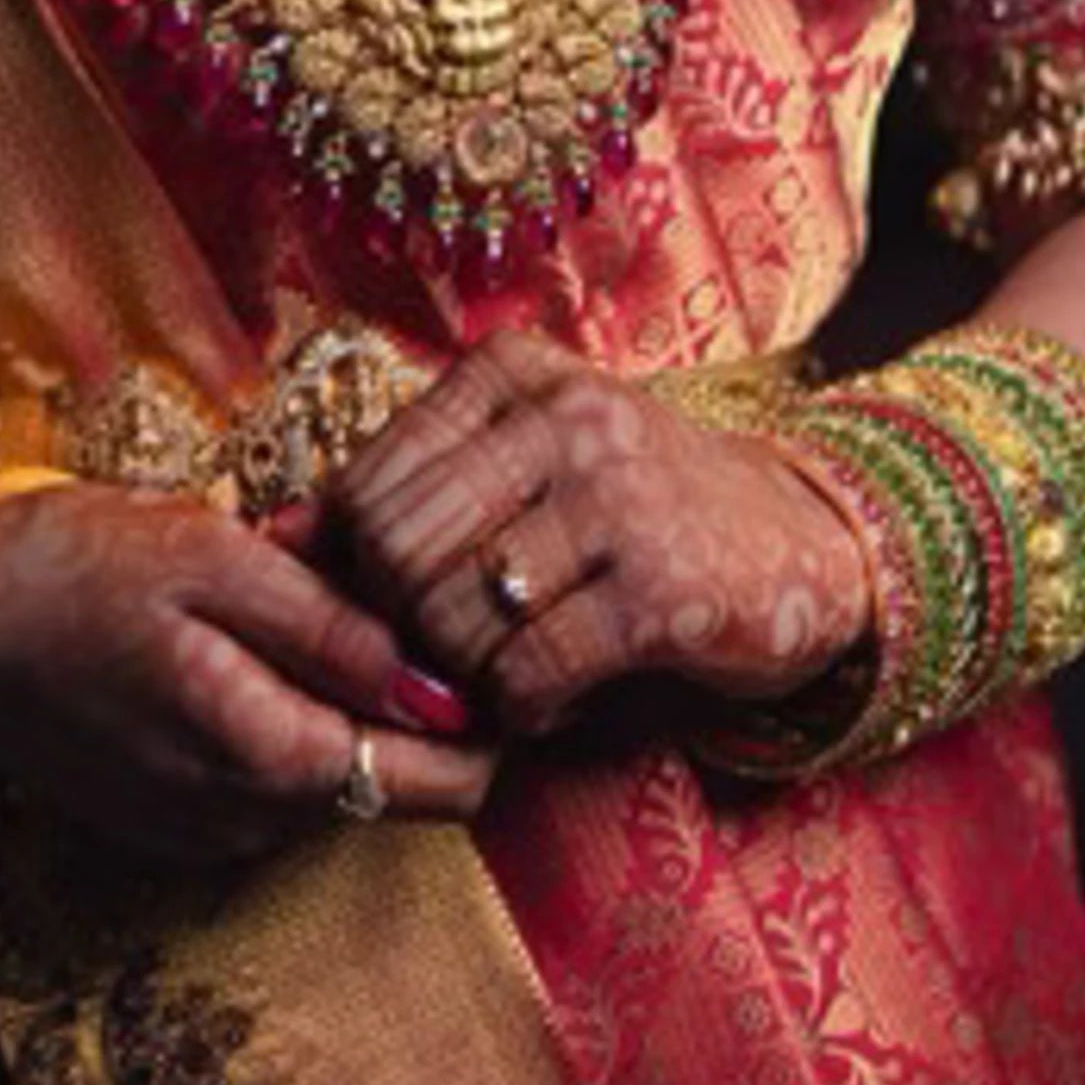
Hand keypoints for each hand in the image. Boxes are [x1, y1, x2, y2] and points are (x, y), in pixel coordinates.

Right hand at [0, 476, 496, 871]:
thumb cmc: (67, 567)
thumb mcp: (212, 560)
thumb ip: (336, 632)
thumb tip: (450, 690)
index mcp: (273, 758)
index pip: (448, 784)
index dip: (488, 719)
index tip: (476, 640)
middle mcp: (248, 822)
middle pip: (393, 781)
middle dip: (395, 692)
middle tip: (345, 589)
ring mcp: (203, 834)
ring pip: (327, 778)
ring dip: (325, 703)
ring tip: (266, 604)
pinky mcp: (165, 825)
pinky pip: (263, 784)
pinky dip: (266, 721)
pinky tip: (216, 648)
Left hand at [323, 337, 874, 738]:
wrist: (814, 549)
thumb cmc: (638, 511)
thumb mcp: (520, 474)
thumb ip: (402, 495)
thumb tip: (270, 534)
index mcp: (514, 373)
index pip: (366, 484)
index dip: (361, 570)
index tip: (404, 606)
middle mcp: (564, 417)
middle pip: (396, 552)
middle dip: (403, 630)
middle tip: (446, 657)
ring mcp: (616, 499)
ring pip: (453, 617)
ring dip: (466, 677)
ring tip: (507, 674)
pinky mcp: (660, 591)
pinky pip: (529, 674)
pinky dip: (525, 710)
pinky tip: (556, 700)